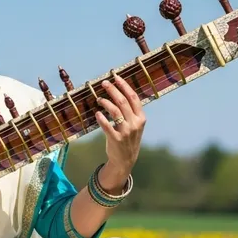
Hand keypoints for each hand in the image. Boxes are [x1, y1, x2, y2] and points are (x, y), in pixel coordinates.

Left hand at [93, 74, 145, 191]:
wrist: (126, 160)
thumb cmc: (128, 139)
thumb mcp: (135, 125)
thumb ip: (130, 111)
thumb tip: (118, 92)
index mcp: (141, 118)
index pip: (133, 97)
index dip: (124, 85)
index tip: (116, 77)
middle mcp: (135, 124)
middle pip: (123, 101)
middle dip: (113, 90)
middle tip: (104, 83)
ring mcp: (126, 132)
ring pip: (115, 111)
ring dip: (105, 102)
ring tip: (99, 99)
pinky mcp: (116, 139)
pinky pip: (107, 126)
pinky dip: (101, 118)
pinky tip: (97, 113)